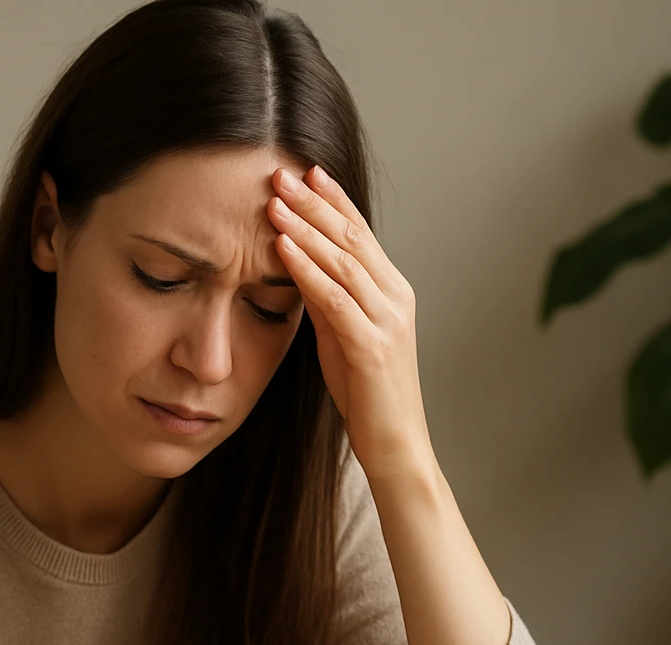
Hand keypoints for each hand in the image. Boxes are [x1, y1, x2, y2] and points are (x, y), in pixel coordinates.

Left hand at [268, 165, 432, 481]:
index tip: (305, 171)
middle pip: (353, 237)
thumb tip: (296, 262)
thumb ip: (325, 300)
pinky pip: (336, 298)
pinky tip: (283, 248)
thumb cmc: (367, 395)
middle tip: (280, 172)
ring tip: (274, 201)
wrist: (396, 445)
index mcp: (392, 293)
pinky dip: (308, 269)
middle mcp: (396, 299)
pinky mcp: (374, 346)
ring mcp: (388, 321)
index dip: (332, 200)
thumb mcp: (340, 337)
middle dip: (314, 203)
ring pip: (345, 261)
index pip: (361, 234)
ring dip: (306, 228)